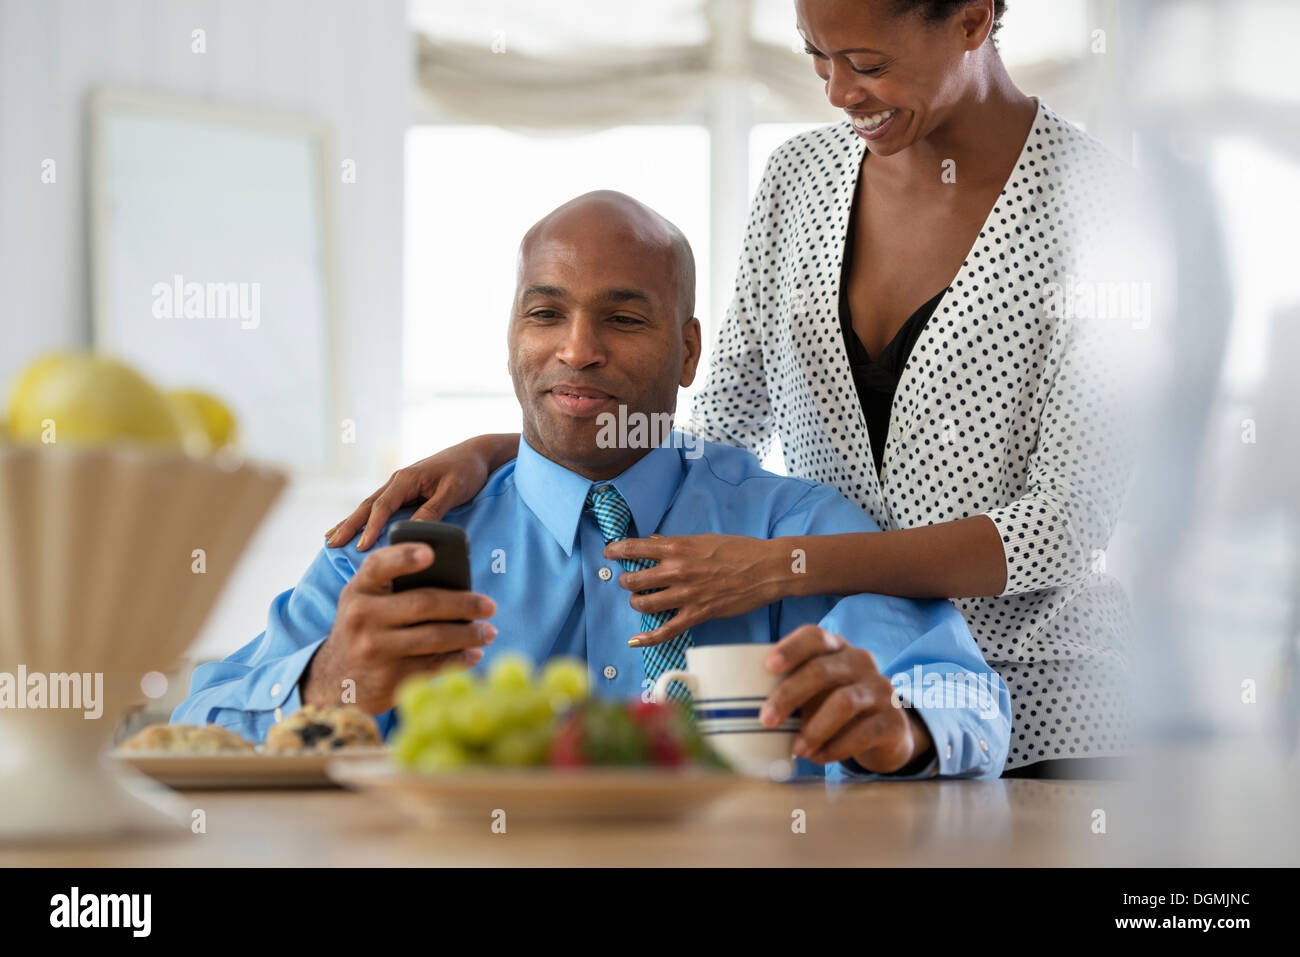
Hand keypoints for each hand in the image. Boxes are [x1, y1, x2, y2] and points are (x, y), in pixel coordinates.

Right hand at [299, 543, 496, 713]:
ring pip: (433, 638)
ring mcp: (374, 649)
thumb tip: (457, 580)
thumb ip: (396, 585)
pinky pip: (433, 665)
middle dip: (463, 604)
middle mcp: (362, 617)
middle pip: (422, 604)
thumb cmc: (365, 627)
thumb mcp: (366, 600)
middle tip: (490, 606)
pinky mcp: (388, 679)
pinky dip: (459, 659)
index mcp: (359, 589)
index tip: (431, 552)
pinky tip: (473, 653)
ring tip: (488, 632)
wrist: (336, 679)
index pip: (380, 566)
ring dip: (468, 635)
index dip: (405, 557)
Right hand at [324, 434, 516, 551]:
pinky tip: (356, 527)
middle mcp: (398, 481)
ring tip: (331, 538)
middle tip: (330, 544)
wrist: (476, 453)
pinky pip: (380, 506)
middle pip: (367, 505)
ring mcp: (400, 486)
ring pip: (370, 505)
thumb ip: (433, 509)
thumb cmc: (466, 470)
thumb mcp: (453, 490)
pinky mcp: (406, 491)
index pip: (382, 506)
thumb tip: (412, 530)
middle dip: (348, 525)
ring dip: (351, 521)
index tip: (361, 547)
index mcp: (406, 479)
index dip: (371, 528)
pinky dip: (365, 518)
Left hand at [601, 534, 789, 645]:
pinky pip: (665, 631)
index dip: (615, 551)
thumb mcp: (703, 539)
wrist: (766, 569)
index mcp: (676, 548)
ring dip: (636, 602)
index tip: (609, 553)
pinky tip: (634, 641)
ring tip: (640, 600)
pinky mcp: (697, 614)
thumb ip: (676, 543)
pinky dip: (646, 638)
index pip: (633, 548)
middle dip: (626, 581)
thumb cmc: (738, 549)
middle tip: (629, 581)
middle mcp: (676, 571)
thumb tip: (653, 542)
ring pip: (643, 604)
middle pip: (633, 580)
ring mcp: (686, 595)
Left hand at [758, 625, 932, 773]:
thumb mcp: (814, 691)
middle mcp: (860, 662)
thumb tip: (735, 703)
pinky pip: (863, 733)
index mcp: (836, 648)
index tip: (768, 667)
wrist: (887, 733)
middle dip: (789, 696)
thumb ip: (786, 689)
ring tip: (797, 749)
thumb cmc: (833, 707)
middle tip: (766, 720)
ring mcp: (881, 690)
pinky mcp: (893, 721)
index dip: (791, 648)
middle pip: (823, 671)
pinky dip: (836, 748)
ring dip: (814, 728)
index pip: (814, 636)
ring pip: (844, 702)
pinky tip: (819, 757)